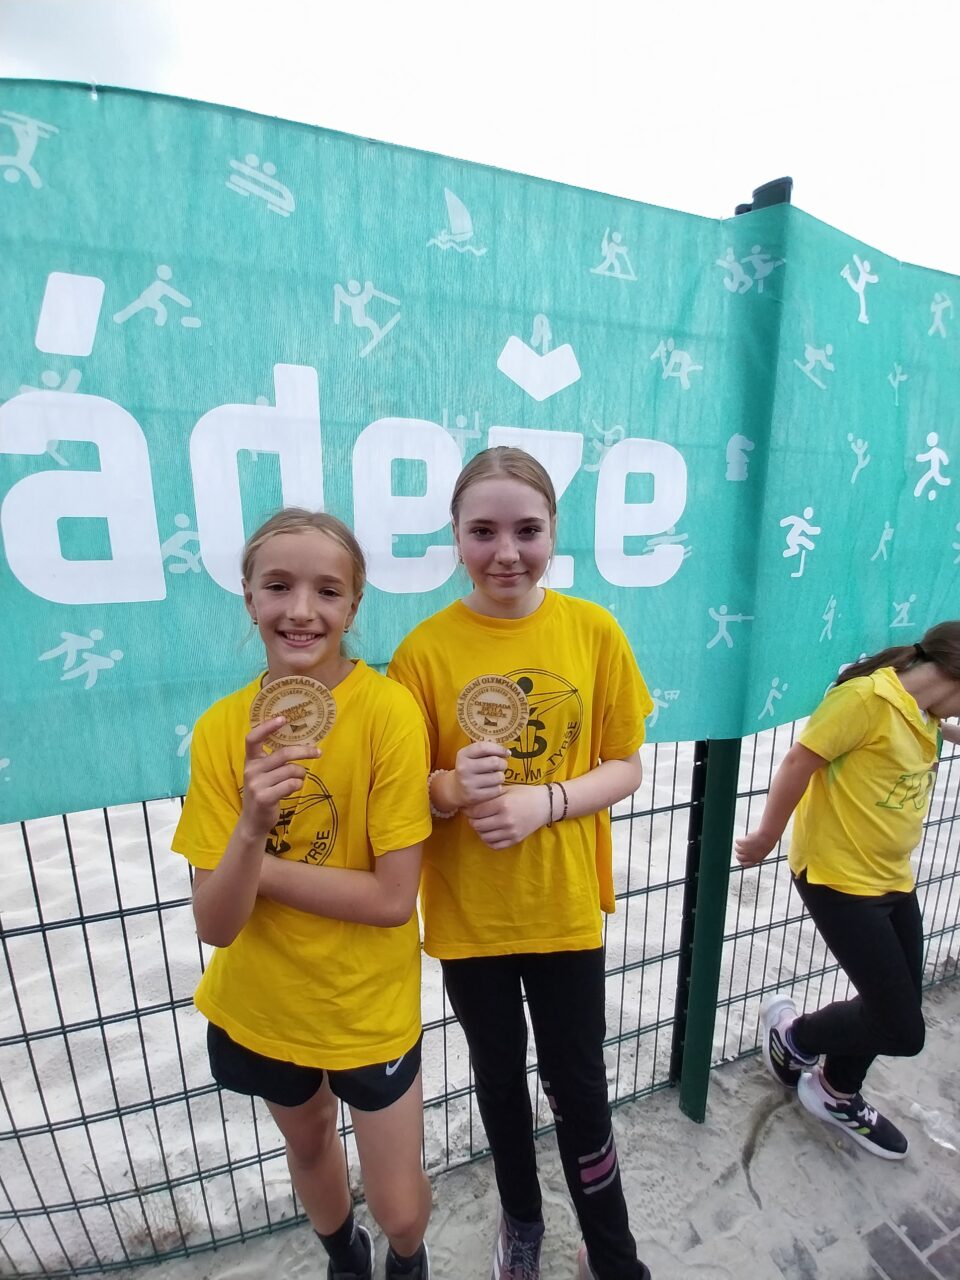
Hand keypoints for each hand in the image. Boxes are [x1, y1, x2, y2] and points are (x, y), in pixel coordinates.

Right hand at [239, 718, 320, 837]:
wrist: (253, 821)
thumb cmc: (264, 791)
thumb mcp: (263, 773)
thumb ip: (273, 759)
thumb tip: (300, 742)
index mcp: (250, 760)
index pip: (253, 738)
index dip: (267, 727)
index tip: (283, 718)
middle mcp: (251, 770)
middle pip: (283, 753)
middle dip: (304, 751)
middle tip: (318, 752)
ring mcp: (256, 784)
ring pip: (290, 770)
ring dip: (301, 773)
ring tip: (299, 778)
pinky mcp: (264, 797)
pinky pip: (291, 784)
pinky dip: (298, 785)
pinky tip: (294, 788)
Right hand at [453, 740, 508, 806]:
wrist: (456, 789)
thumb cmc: (470, 769)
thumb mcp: (471, 756)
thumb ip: (486, 751)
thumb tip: (506, 752)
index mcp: (463, 755)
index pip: (484, 747)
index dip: (499, 749)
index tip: (506, 753)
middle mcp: (464, 768)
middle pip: (495, 762)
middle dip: (503, 763)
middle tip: (501, 766)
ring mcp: (468, 783)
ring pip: (498, 777)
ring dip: (500, 776)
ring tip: (494, 777)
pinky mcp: (474, 796)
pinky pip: (497, 790)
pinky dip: (498, 788)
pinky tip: (491, 786)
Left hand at [464, 785, 548, 849]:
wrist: (545, 804)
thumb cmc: (524, 793)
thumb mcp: (506, 790)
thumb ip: (489, 796)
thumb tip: (470, 802)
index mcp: (503, 804)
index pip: (476, 811)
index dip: (468, 810)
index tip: (468, 808)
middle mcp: (506, 819)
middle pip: (477, 825)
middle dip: (472, 820)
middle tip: (474, 816)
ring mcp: (511, 832)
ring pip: (484, 836)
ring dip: (480, 830)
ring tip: (483, 823)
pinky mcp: (515, 840)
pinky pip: (494, 845)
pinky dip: (489, 840)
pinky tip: (490, 832)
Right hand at [734, 829, 776, 866]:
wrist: (767, 837)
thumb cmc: (766, 843)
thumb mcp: (761, 852)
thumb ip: (754, 855)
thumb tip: (744, 856)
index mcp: (755, 860)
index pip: (745, 864)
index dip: (741, 861)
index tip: (740, 857)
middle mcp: (749, 857)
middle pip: (738, 857)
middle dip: (739, 852)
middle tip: (740, 848)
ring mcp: (746, 850)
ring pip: (737, 849)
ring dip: (739, 845)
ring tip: (746, 841)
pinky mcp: (743, 843)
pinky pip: (737, 841)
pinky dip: (739, 839)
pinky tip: (745, 838)